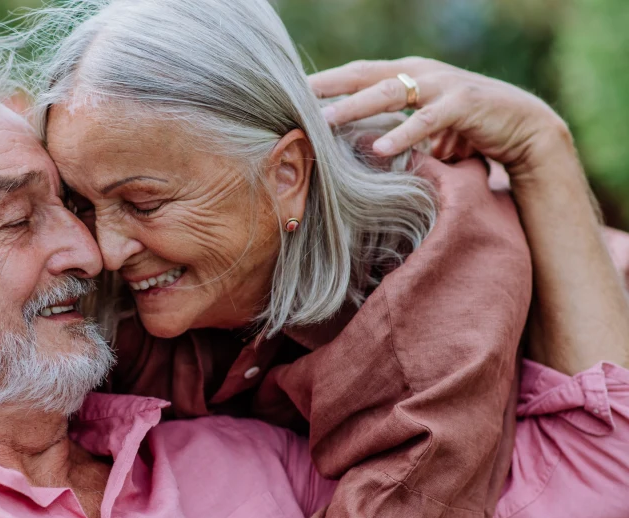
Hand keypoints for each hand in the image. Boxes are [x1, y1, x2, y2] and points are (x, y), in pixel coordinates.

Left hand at [310, 57, 570, 178]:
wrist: (524, 128)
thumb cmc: (466, 130)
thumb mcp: (419, 129)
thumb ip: (388, 130)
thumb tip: (349, 153)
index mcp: (405, 75)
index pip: (354, 75)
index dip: (322, 83)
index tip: (285, 94)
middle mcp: (419, 73)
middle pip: (362, 77)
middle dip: (325, 87)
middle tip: (289, 100)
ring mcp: (441, 85)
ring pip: (388, 94)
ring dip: (353, 108)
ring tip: (322, 123)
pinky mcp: (464, 104)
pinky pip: (427, 121)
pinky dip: (402, 134)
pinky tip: (380, 148)